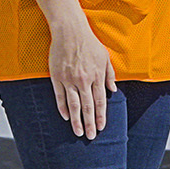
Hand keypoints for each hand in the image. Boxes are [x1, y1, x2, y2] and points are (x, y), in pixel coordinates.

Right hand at [48, 17, 115, 138]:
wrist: (70, 32)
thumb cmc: (89, 44)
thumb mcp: (105, 58)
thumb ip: (109, 75)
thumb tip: (113, 90)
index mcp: (96, 76)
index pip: (100, 100)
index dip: (101, 115)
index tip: (101, 127)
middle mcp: (83, 80)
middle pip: (87, 106)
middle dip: (90, 123)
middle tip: (90, 136)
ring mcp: (68, 80)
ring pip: (73, 105)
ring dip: (76, 120)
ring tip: (78, 132)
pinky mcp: (56, 77)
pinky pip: (59, 97)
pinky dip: (62, 108)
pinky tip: (66, 118)